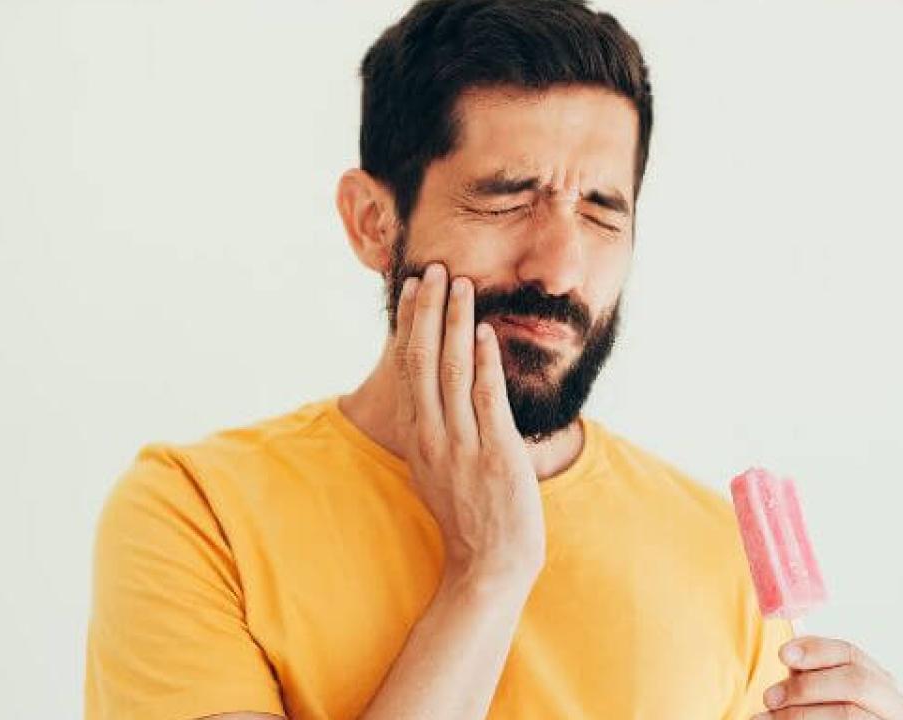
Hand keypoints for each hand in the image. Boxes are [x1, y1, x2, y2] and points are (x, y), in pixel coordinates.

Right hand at [393, 263, 544, 583]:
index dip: (411, 325)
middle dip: (428, 311)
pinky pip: (485, 398)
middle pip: (423, 360)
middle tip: (433, 270)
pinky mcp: (494, 453)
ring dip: (455, 323)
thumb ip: (437, 431)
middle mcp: (433, 436)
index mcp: (418, 437)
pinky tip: (484, 332)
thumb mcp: (440, 469)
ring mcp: (462, 444)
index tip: (414, 289)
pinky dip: (484, 362)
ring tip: (459, 285)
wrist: (488, 564)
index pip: (408, 368)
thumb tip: (438, 394)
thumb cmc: (470, 518)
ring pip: (452, 371)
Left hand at [756, 635, 902, 718]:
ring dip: (801, 714)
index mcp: (884, 684)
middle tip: (770, 697)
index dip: (816, 650)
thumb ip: (813, 674)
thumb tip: (791, 652)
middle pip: (856, 683)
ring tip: (769, 718)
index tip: (783, 653)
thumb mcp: (825, 693)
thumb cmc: (831, 717)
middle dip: (808, 687)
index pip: (852, 654)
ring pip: (848, 714)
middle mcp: (898, 705)